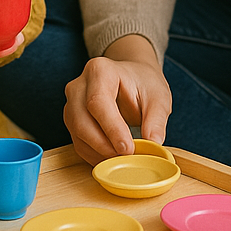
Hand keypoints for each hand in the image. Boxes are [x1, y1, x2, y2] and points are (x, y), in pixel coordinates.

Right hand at [63, 36, 171, 164]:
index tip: (128, 148)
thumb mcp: (158, 98)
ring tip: (122, 160)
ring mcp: (72, 102)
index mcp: (100, 71)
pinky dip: (94, 155)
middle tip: (127, 158)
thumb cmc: (143, 85)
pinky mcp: (71, 120)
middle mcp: (79, 85)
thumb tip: (153, 144)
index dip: (112, 128)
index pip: (98, 102)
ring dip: (99, 152)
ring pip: (77, 134)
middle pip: (82, 120)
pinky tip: (112, 158)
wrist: (131, 79)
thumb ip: (156, 120)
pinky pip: (78, 143)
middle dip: (104, 145)